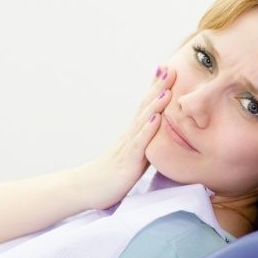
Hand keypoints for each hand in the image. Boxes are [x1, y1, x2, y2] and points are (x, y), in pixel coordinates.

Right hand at [75, 65, 175, 209]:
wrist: (86, 188)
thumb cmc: (109, 175)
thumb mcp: (131, 156)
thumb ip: (143, 144)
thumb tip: (156, 135)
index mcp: (132, 134)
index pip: (146, 106)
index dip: (156, 88)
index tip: (167, 69)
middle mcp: (129, 135)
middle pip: (145, 107)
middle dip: (159, 87)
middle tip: (171, 68)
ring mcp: (128, 147)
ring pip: (143, 121)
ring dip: (156, 103)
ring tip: (167, 87)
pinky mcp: (128, 162)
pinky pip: (139, 144)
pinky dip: (148, 130)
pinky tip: (156, 119)